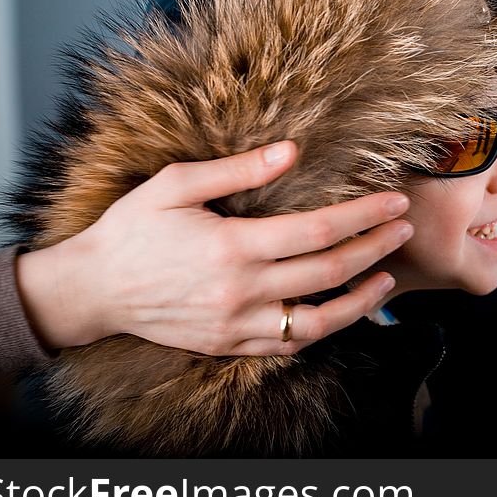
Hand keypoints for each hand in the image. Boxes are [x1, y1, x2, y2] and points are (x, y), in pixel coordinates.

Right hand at [15, 141, 411, 355]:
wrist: (93, 290)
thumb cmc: (132, 229)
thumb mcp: (175, 184)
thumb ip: (237, 170)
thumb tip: (291, 151)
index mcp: (233, 246)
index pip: (320, 230)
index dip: (364, 215)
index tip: (394, 202)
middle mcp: (241, 290)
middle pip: (329, 271)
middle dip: (375, 248)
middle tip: (403, 229)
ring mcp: (236, 325)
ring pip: (318, 321)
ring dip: (361, 301)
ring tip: (386, 278)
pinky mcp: (229, 345)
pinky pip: (287, 345)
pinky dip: (321, 329)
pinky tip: (339, 310)